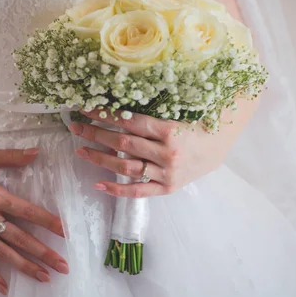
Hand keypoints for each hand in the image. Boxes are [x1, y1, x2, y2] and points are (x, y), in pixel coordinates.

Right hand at [0, 147, 67, 294]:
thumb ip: (11, 157)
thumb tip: (36, 152)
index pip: (28, 212)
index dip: (49, 222)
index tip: (66, 232)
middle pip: (21, 238)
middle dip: (45, 253)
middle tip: (64, 266)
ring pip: (4, 253)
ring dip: (26, 266)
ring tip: (45, 277)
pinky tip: (4, 288)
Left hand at [68, 109, 229, 197]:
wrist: (219, 146)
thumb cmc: (196, 124)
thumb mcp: (176, 113)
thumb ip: (150, 113)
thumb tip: (116, 105)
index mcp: (169, 130)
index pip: (128, 122)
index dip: (105, 115)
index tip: (86, 109)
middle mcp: (166, 153)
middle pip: (122, 143)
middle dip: (95, 134)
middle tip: (76, 127)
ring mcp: (166, 173)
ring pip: (125, 166)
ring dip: (100, 158)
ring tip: (81, 150)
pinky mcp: (166, 188)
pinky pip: (138, 191)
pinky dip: (116, 189)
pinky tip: (98, 183)